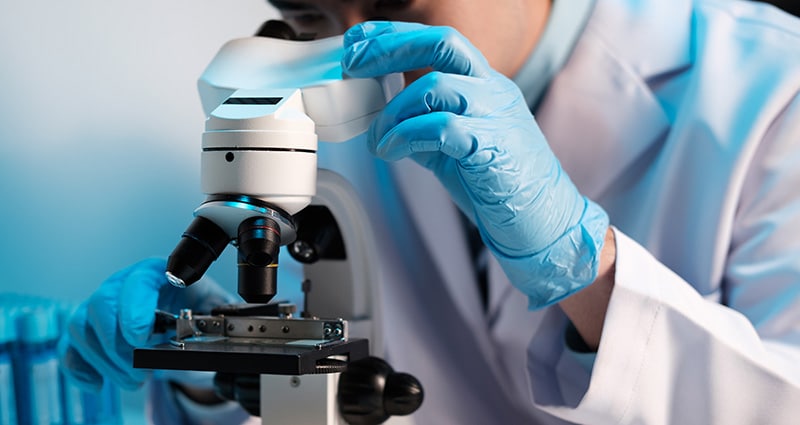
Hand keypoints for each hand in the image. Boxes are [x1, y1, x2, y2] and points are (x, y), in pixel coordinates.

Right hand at [58, 258, 235, 390]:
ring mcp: (101, 304)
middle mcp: (123, 283)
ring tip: (134, 379)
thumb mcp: (213, 310)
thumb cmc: (197, 307)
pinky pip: (69, 346)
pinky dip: (80, 368)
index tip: (141, 337)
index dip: (135, 308)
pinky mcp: (87, 328)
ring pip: (81, 326)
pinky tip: (98, 383)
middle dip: (119, 344)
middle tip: (141, 370)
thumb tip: (209, 336)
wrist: (185, 314)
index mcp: (158, 272)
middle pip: (102, 303)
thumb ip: (213, 319)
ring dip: (106, 361)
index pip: (139, 279)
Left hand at [341, 22, 608, 307]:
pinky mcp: (493, 148)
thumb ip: (424, 127)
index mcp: (485, 85)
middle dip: (390, 47)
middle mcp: (493, 92)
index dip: (395, 34)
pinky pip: (443, 128)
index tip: (358, 40)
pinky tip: (391, 152)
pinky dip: (407, 136)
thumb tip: (382, 122)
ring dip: (393, 111)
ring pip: (437, 86)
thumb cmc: (502, 185)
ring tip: (378, 138)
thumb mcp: (455, 146)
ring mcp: (496, 117)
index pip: (439, 41)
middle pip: (443, 43)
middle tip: (354, 65)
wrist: (545, 222)